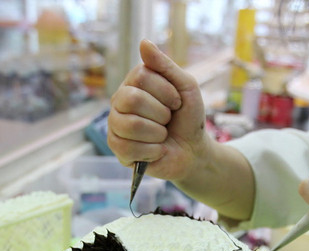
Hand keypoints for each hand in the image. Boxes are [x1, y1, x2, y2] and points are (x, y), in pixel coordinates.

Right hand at [107, 40, 209, 182]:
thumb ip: (165, 66)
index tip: (177, 102)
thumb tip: (143, 42)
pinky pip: (129, 148)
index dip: (165, 91)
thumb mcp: (185, 87)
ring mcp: (115, 125)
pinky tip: (156, 150)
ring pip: (131, 125)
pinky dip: (152, 150)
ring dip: (157, 133)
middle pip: (132, 99)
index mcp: (134, 83)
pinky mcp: (117, 149)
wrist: (193, 150)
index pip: (140, 76)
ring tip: (162, 136)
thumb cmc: (188, 118)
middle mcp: (120, 102)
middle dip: (161, 113)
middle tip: (168, 120)